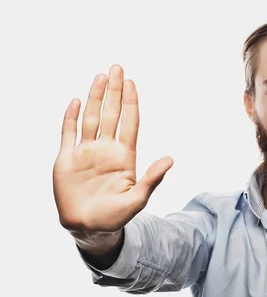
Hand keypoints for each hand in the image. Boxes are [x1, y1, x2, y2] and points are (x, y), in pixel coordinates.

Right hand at [53, 65, 173, 232]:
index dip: (130, 103)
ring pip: (92, 118)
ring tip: (100, 76)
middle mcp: (106, 149)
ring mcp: (86, 152)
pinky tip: (76, 101)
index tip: (132, 83)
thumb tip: (170, 159)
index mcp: (124, 156)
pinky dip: (71, 117)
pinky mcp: (67, 159)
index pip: (129, 123)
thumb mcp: (138, 199)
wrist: (89, 229)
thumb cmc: (116, 217)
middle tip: (117, 68)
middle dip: (114, 91)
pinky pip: (68, 133)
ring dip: (95, 97)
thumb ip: (152, 178)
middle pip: (111, 114)